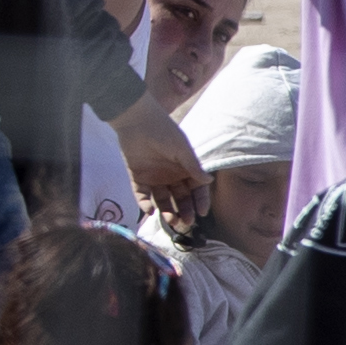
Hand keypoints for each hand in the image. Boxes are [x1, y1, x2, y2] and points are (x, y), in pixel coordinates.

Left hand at [115, 103, 204, 222]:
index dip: (200, 201)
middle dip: (184, 211)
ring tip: (170, 220)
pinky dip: (144, 204)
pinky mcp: (138, 177)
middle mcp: (172, 176)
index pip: (196, 190)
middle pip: (180, 198)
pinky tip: (150, 210)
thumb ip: (193, 167)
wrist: (137, 121)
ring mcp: (154, 178)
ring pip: (162, 200)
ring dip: (166, 211)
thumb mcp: (182, 150)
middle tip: (185, 223)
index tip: (202, 213)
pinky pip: (142, 194)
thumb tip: (209, 181)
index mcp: (186, 169)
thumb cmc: (164, 132)